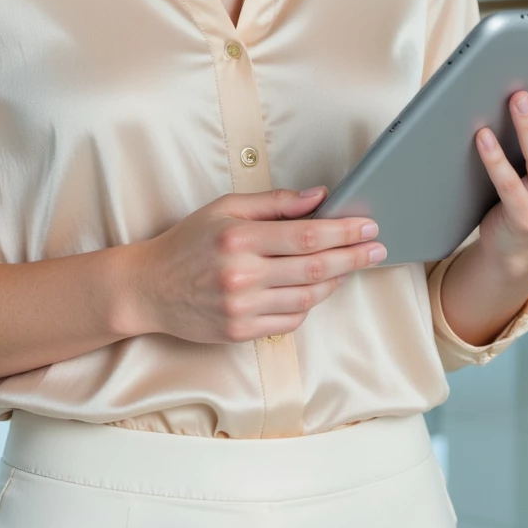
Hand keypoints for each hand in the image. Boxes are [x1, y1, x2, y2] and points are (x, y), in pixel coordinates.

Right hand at [129, 188, 386, 343]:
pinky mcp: (240, 332)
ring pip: (308, 297)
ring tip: (350, 267)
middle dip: (353, 257)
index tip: (368, 227)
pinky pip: (291, 320)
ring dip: (336, 282)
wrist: (149, 289)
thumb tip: (320, 195)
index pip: (306, 235)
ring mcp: (242, 308)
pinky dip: (309, 304)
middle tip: (377, 249)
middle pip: (315, 268)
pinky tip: (316, 289)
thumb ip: (274, 202)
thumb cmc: (188, 242)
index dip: (344, 231)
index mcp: (239, 237)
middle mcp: (242, 275)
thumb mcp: (225, 208)